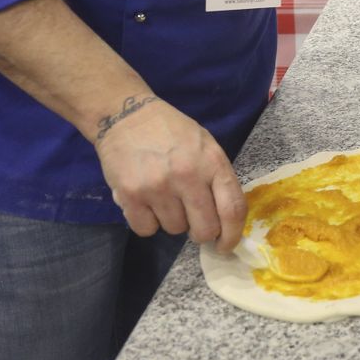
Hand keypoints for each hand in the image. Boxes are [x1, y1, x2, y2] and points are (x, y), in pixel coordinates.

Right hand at [93, 95, 246, 251]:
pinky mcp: (130, 195)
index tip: (226, 245)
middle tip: (193, 222)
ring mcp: (158, 187)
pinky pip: (146, 229)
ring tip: (164, 196)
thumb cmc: (171, 131)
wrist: (126, 115)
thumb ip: (216, 179)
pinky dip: (147, 222)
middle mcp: (188, 175)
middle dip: (201, 233)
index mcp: (212, 162)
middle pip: (205, 229)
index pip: (233, 209)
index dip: (232, 235)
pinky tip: (146, 201)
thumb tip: (225, 221)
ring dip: (172, 220)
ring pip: (174, 230)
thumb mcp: (205, 146)